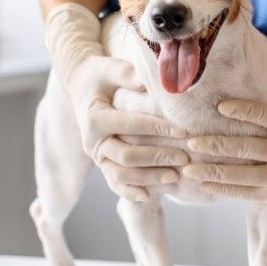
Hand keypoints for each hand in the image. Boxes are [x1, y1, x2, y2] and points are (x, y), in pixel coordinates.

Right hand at [45, 3, 188, 200]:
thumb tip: (149, 80)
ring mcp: (97, 156)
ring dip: (149, 177)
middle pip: (127, 156)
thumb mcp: (110, 68)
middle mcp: (92, 141)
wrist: (81, 87)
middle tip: (185, 157)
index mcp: (95, 118)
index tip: (184, 130)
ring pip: (121, 174)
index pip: (131, 125)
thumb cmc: (100, 76)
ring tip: (175, 176)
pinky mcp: (101, 163)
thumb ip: (127, 74)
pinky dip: (129, 192)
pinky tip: (149, 197)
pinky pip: (114, 183)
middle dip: (158, 157)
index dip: (158, 128)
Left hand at [183, 59, 266, 244]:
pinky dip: (223, 189)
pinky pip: (246, 193)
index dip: (244, 111)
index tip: (220, 107)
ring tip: (188, 168)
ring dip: (214, 172)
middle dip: (218, 146)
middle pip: (250, 149)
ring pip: (244, 175)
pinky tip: (203, 184)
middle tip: (190, 141)